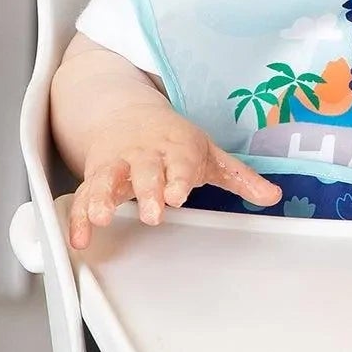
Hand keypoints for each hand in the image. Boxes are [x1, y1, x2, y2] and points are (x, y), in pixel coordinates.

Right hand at [67, 109, 279, 250]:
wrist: (128, 114)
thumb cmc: (174, 140)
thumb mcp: (210, 154)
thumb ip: (240, 178)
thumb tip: (273, 196)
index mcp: (177, 147)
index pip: (180, 161)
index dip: (179, 177)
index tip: (179, 193)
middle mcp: (146, 155)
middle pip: (145, 171)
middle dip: (148, 190)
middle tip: (154, 212)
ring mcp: (118, 165)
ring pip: (107, 179)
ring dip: (102, 197)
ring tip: (102, 217)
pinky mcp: (96, 177)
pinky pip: (83, 195)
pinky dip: (78, 216)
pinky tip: (79, 237)